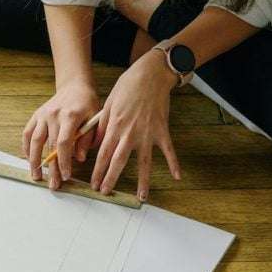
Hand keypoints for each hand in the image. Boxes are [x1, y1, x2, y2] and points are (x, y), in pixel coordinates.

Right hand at [22, 79, 100, 189]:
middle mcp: (53, 115)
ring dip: (34, 160)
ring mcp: (43, 115)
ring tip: (36, 176)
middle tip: (53, 185)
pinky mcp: (36, 115)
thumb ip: (86, 139)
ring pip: (35, 140)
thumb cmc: (87, 104)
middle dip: (51, 168)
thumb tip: (78, 159)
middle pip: (49, 146)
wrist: (75, 86)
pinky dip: (27, 147)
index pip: (63, 143)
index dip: (63, 161)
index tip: (66, 176)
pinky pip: (28, 133)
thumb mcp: (94, 119)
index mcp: (70, 116)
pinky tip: (29, 159)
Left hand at [90, 51, 181, 200]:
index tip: (94, 183)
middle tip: (105, 193)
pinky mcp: (162, 130)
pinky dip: (174, 163)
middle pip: (118, 161)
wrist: (150, 74)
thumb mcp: (108, 104)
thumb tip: (95, 145)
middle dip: (110, 179)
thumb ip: (101, 126)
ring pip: (143, 162)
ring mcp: (147, 133)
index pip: (103, 154)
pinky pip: (168, 150)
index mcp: (114, 127)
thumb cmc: (127, 87)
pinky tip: (177, 176)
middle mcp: (129, 133)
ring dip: (142, 181)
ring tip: (141, 197)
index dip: (98, 170)